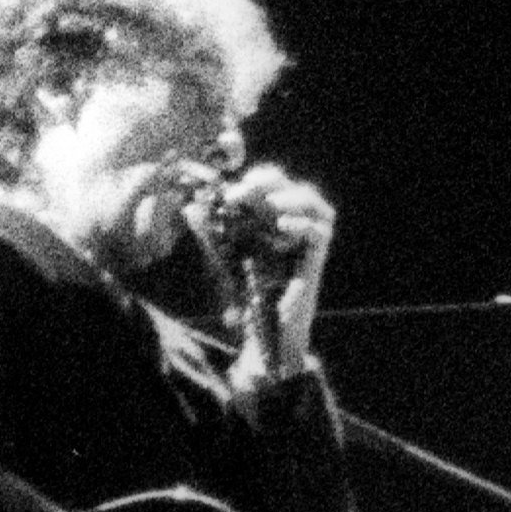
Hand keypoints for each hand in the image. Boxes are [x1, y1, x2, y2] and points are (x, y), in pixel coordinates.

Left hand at [212, 163, 336, 380]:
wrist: (265, 332)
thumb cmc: (246, 297)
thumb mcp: (223, 259)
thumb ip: (210, 235)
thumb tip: (191, 209)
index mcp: (274, 221)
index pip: (274, 183)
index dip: (256, 178)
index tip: (232, 192)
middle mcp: (294, 228)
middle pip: (294, 186)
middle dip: (270, 182)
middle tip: (245, 191)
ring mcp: (307, 244)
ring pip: (316, 204)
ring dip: (293, 197)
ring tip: (271, 204)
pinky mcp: (316, 261)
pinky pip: (320, 232)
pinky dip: (302, 224)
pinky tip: (281, 226)